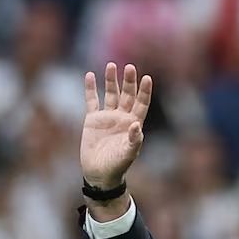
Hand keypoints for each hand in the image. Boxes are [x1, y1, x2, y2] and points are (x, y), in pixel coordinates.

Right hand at [81, 62, 151, 190]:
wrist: (99, 173)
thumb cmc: (117, 165)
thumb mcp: (128, 154)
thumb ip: (134, 140)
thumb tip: (136, 125)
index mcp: (133, 124)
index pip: (141, 104)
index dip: (144, 92)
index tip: (147, 78)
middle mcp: (122, 117)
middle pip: (127, 95)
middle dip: (129, 82)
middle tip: (130, 67)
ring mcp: (107, 117)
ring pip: (110, 94)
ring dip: (111, 80)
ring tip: (111, 66)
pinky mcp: (93, 119)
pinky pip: (92, 100)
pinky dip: (91, 88)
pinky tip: (90, 75)